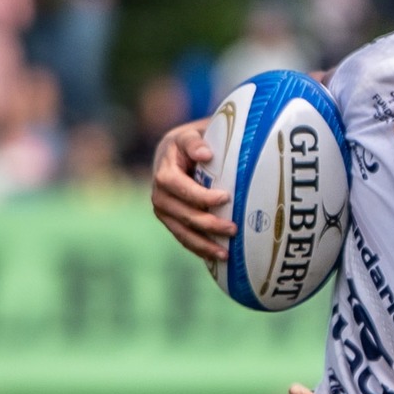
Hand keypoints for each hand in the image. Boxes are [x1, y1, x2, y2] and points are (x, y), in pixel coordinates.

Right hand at [150, 117, 233, 262]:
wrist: (174, 155)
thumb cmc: (189, 144)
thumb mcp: (190, 136)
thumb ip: (195, 142)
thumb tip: (205, 154)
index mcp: (164, 173)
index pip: (181, 188)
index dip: (202, 196)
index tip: (225, 198)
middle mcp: (160, 195)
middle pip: (184, 214)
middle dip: (208, 224)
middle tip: (233, 229)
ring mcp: (164, 211)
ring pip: (182, 232)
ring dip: (204, 244)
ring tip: (226, 253)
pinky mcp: (171, 221)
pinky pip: (184, 238)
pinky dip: (200, 249)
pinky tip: (217, 257)